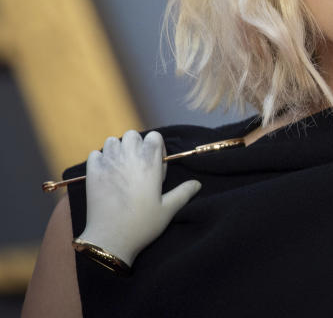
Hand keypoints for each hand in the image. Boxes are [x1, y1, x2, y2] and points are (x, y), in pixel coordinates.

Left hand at [75, 130, 200, 267]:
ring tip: (122, 168)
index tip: (157, 165)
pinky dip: (101, 159)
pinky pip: (95, 154)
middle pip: (132, 135)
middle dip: (137, 146)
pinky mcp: (92, 173)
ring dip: (118, 150)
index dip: (157, 147)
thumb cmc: (142, 224)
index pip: (154, 136)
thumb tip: (197, 183)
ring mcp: (108, 164)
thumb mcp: (168, 210)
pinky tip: (106, 173)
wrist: (110, 239)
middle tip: (139, 166)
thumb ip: (183, 193)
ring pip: (112, 141)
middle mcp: (129, 158)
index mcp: (149, 164)